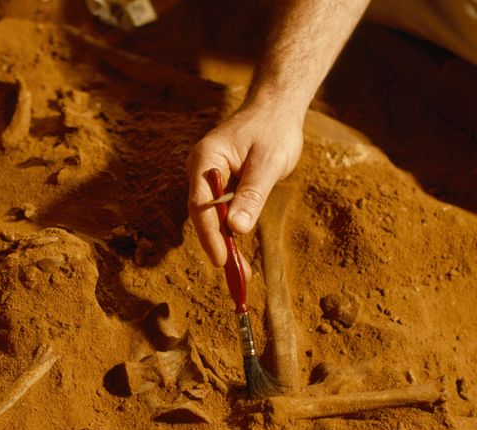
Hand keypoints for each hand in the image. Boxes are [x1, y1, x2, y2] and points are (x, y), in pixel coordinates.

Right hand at [186, 98, 303, 269]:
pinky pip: (223, 210)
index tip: (221, 260)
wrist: (276, 109)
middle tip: (235, 275)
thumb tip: (237, 230)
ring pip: (213, 216)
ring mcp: (210, 177)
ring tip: (241, 271)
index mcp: (205, 160)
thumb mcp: (267, 163)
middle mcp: (201, 170)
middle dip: (218, 244)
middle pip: (203, 214)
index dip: (209, 235)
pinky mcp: (222, 183)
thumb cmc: (272, 130)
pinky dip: (232, 229)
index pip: (200, 204)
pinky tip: (240, 249)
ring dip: (225, 241)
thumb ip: (252, 195)